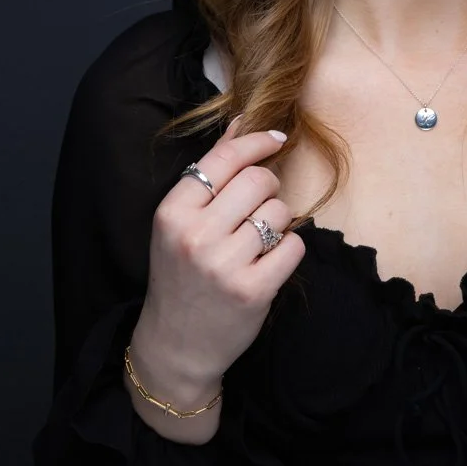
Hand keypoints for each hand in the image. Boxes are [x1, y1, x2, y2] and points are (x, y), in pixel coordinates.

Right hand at [139, 118, 304, 385]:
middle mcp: (195, 236)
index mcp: (172, 213)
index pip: (224, 159)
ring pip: (279, 212)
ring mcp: (224, 265)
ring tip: (257, 241)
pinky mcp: (253, 290)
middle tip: (258, 207)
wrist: (176, 345)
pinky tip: (268, 263)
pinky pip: (294, 246)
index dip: (256, 142)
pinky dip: (288, 250)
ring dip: (278, 221)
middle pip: (258, 181)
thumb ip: (212, 170)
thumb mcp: (181, 221)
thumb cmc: (181, 274)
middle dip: (268, 188)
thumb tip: (243, 120)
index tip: (277, 139)